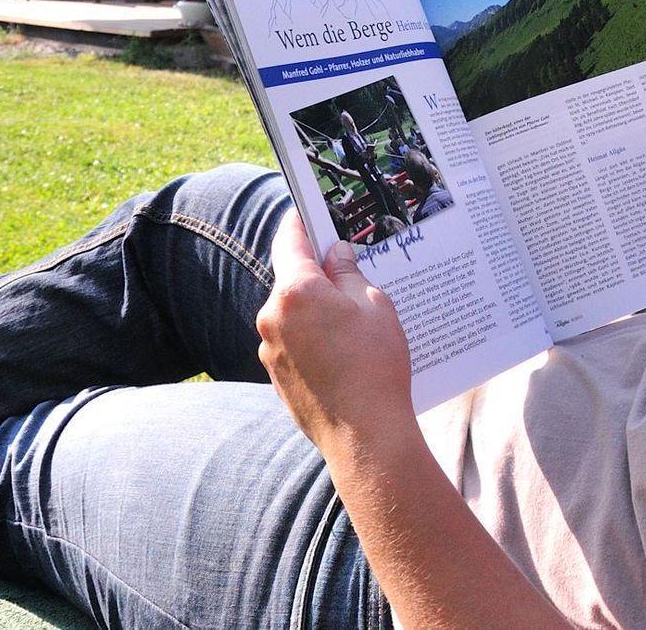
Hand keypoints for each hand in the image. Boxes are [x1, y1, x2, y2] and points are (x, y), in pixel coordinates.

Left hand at [257, 218, 413, 447]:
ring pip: (294, 315)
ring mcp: (270, 351)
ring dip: (317, 312)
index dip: (302, 222)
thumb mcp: (374, 304)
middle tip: (352, 275)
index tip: (308, 210)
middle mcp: (272, 318)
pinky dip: (315, 340)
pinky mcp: (277, 378)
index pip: (290, 240)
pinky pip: (295, 344)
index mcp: (295, 292)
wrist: (365, 436)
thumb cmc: (374, 364)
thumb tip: (336, 255)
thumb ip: (349, 273)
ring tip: (356, 325)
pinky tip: (345, 354)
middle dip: (319, 275)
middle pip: (292, 280)